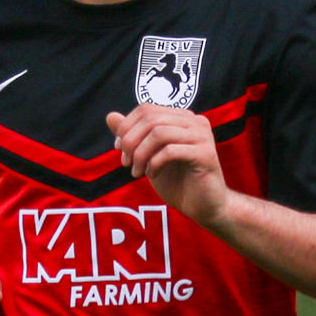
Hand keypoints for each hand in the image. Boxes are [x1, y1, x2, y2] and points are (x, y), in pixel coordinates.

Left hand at [107, 104, 228, 223]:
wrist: (204, 206)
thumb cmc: (177, 181)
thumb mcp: (148, 156)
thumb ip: (132, 135)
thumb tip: (110, 116)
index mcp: (182, 118)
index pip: (146, 109)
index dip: (126, 127)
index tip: (119, 149)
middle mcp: (195, 121)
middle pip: (151, 119)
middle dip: (131, 141)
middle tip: (126, 163)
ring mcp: (202, 136)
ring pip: (159, 133)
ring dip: (141, 154)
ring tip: (137, 172)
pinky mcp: (205, 154)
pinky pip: (170, 151)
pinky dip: (154, 163)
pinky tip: (153, 175)